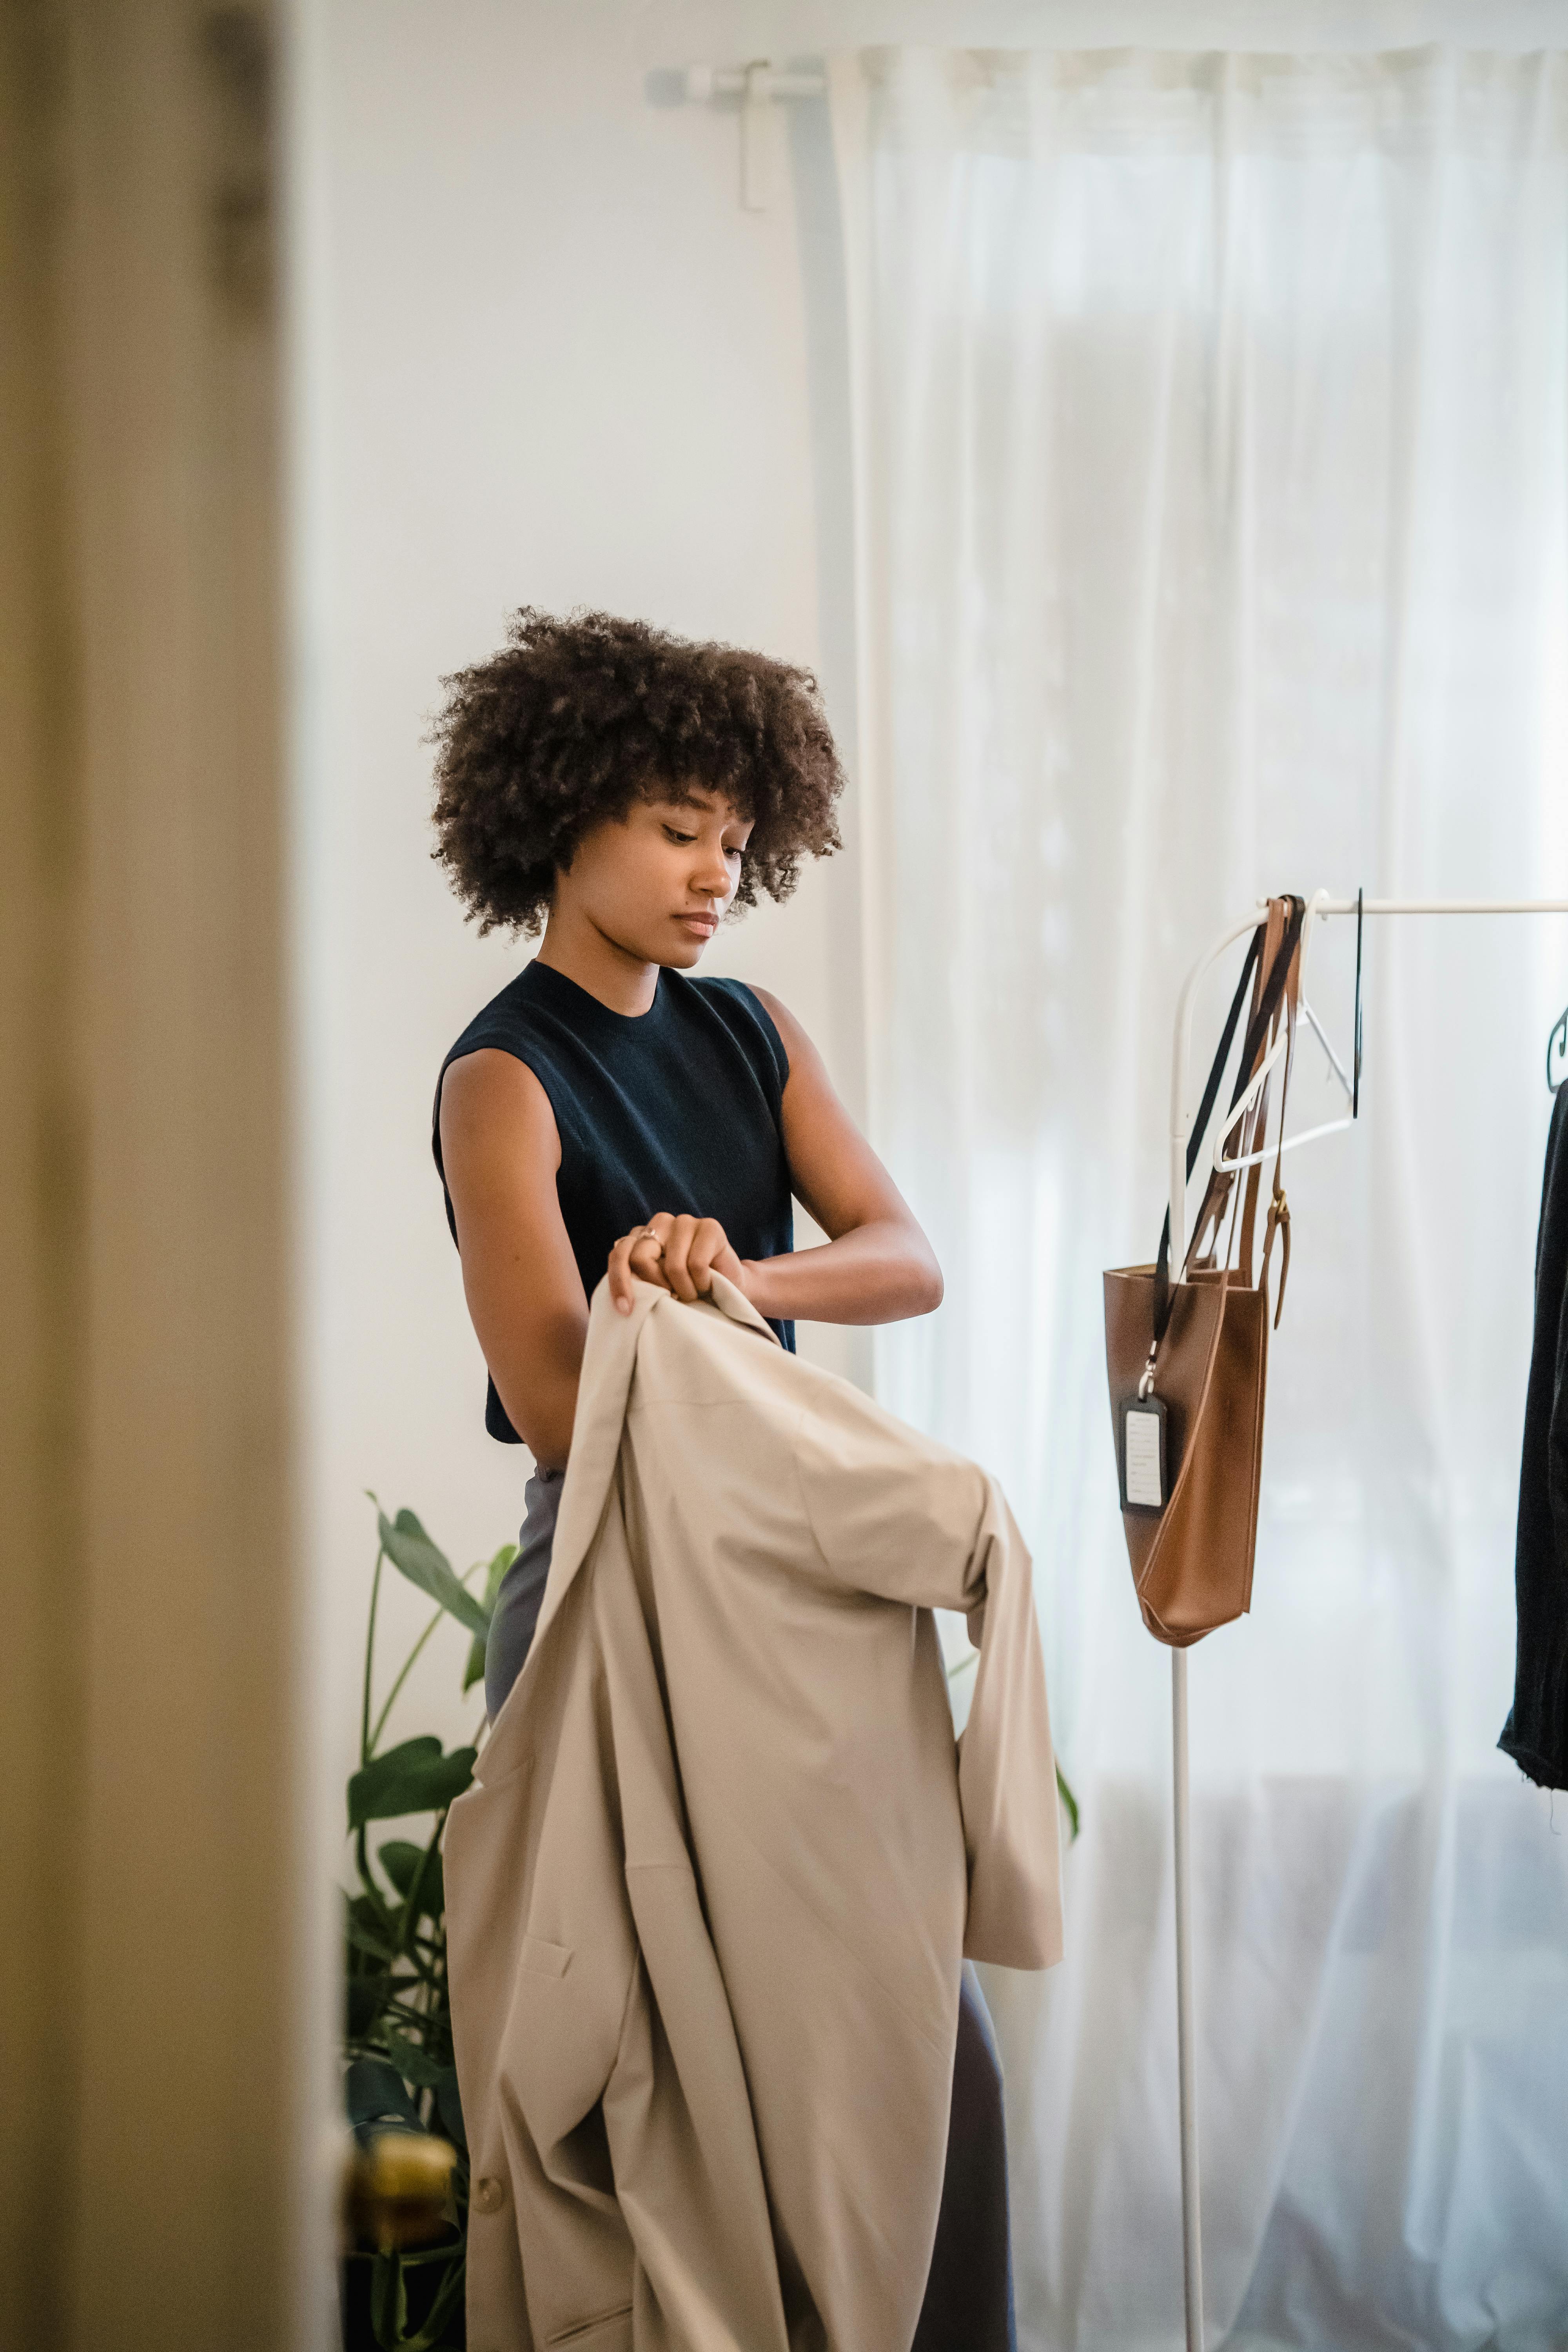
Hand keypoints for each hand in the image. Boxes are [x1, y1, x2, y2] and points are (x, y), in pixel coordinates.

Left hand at [607, 1212, 746, 1314]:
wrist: (730, 1288)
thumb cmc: (689, 1289)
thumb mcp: (657, 1287)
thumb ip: (638, 1282)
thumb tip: (623, 1296)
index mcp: (642, 1235)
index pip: (619, 1254)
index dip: (619, 1283)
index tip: (626, 1310)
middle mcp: (660, 1222)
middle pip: (640, 1258)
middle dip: (656, 1286)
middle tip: (672, 1297)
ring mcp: (685, 1221)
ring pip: (672, 1266)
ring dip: (684, 1290)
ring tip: (693, 1293)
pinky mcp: (710, 1226)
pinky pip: (696, 1265)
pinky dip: (702, 1283)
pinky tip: (708, 1283)